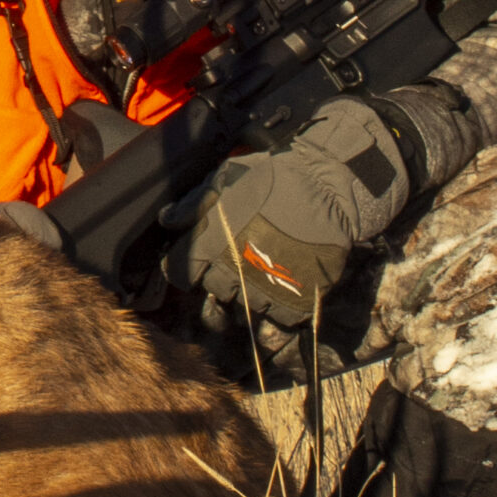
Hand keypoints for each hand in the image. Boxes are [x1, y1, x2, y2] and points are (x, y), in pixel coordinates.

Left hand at [160, 97, 409, 325]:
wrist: (329, 188)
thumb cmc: (275, 177)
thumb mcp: (227, 178)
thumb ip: (194, 203)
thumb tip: (167, 220)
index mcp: (210, 245)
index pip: (180, 273)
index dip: (184, 268)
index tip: (194, 262)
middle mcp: (233, 273)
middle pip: (214, 291)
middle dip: (220, 278)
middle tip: (237, 260)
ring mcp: (266, 290)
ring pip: (245, 307)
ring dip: (250, 293)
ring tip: (264, 271)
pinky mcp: (296, 301)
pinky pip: (279, 319)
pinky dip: (280, 308)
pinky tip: (285, 286)